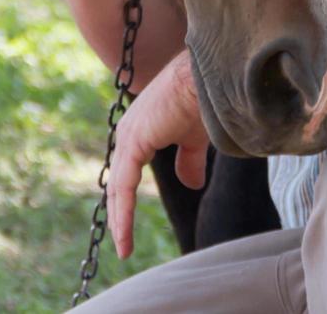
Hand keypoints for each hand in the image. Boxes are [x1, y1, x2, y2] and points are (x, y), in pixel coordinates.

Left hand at [107, 50, 209, 258]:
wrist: (207, 79)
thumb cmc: (202, 101)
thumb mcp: (194, 139)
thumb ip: (188, 162)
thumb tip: (193, 185)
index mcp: (139, 129)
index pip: (128, 171)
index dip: (128, 199)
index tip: (127, 225)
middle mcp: (128, 132)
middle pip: (119, 182)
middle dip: (119, 213)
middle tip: (122, 243)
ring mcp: (128, 136)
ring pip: (119, 188)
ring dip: (120, 219)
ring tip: (123, 247)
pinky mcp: (133, 143)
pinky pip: (124, 187)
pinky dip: (124, 212)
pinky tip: (124, 233)